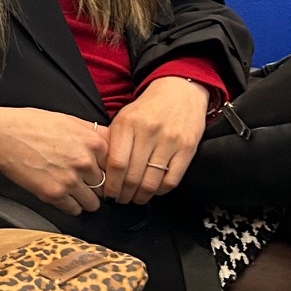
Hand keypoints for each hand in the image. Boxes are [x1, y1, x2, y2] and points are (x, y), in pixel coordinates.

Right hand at [0, 105, 110, 216]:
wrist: (2, 136)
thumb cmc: (31, 124)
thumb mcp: (70, 120)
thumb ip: (93, 134)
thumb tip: (110, 145)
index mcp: (93, 141)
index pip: (117, 165)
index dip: (108, 169)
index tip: (102, 172)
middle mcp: (86, 162)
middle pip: (106, 185)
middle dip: (96, 184)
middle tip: (83, 180)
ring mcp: (71, 180)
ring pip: (94, 202)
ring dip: (86, 198)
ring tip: (74, 189)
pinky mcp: (54, 194)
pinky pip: (75, 210)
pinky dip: (71, 205)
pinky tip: (62, 194)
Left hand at [103, 77, 211, 204]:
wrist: (180, 91)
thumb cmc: (147, 109)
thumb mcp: (124, 118)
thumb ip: (114, 142)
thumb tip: (103, 173)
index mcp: (127, 124)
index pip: (116, 164)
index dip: (111, 185)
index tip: (108, 194)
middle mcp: (148, 132)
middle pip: (133, 176)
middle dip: (124, 195)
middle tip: (121, 200)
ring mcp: (170, 141)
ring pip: (152, 182)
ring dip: (141, 197)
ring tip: (136, 198)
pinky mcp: (187, 148)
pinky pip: (172, 180)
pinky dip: (160, 191)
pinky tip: (153, 190)